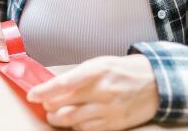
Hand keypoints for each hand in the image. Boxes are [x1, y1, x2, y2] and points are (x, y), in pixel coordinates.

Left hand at [26, 54, 158, 130]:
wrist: (155, 83)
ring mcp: (108, 109)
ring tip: (55, 114)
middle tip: (45, 104)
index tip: (32, 95)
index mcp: (97, 71)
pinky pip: (86, 129)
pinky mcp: (114, 124)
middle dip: (49, 107)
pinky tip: (75, 120)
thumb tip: (53, 87)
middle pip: (64, 105)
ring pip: (72, 120)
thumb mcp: (100, 63)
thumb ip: (77, 75)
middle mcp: (102, 91)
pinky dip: (75, 126)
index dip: (44, 91)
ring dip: (58, 119)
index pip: (63, 83)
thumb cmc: (124, 71)